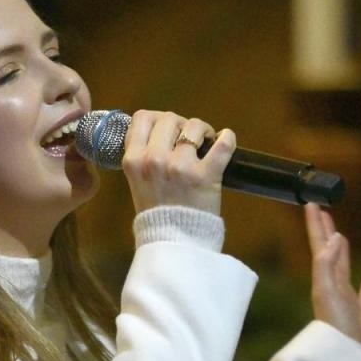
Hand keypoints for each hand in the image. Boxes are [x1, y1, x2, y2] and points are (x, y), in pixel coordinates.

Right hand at [119, 110, 236, 216]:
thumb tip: (158, 132)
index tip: (166, 131)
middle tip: (189, 138)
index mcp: (133, 161)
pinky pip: (222, 145)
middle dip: (181, 124)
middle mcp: (154, 160)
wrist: (173, 242)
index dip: (156, 120)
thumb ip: (142, 157)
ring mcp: (180, 167)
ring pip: (194, 126)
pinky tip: (226, 139)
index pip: (142, 118)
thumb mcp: (136, 182)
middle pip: (168, 118)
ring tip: (205, 143)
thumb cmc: (156, 213)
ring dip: (202, 130)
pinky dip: (227, 138)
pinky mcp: (205, 175)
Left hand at [306, 204, 360, 349]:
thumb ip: (327, 266)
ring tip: (341, 238)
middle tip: (324, 212)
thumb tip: (334, 238)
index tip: (310, 204)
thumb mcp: (328, 293)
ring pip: (344, 273)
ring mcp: (346, 304)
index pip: (319, 247)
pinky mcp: (360, 319)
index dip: (316, 226)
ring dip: (342, 255)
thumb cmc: (335, 328)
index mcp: (324, 282)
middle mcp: (333, 289)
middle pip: (329, 255)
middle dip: (326, 233)